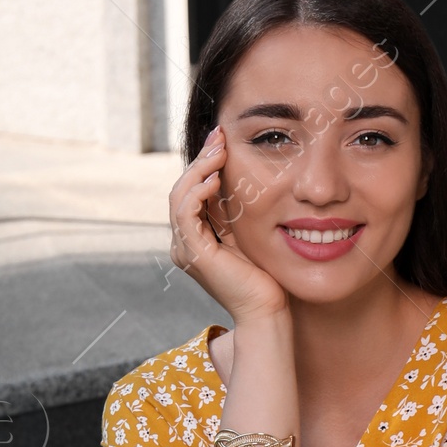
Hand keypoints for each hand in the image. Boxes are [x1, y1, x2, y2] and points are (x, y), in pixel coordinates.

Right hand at [169, 127, 286, 326]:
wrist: (266, 309)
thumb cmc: (263, 276)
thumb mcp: (246, 233)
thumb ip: (233, 210)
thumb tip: (234, 176)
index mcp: (194, 239)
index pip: (190, 192)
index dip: (203, 163)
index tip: (222, 139)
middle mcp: (183, 244)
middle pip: (181, 190)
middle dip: (200, 159)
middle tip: (219, 136)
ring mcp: (185, 250)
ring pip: (179, 197)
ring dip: (199, 169)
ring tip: (219, 151)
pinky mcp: (194, 254)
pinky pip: (185, 214)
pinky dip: (197, 192)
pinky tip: (215, 178)